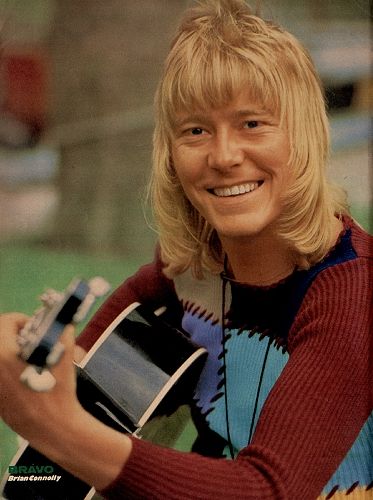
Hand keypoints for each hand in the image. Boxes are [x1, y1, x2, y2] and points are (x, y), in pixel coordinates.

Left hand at [0, 312, 80, 443]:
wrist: (53, 429)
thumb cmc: (58, 391)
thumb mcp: (64, 357)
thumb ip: (62, 333)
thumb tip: (60, 321)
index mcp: (4, 354)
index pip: (5, 322)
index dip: (22, 320)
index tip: (36, 328)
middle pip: (0, 339)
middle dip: (15, 335)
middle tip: (34, 341)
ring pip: (0, 357)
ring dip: (12, 351)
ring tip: (32, 358)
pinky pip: (1, 373)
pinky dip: (9, 368)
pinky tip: (28, 376)